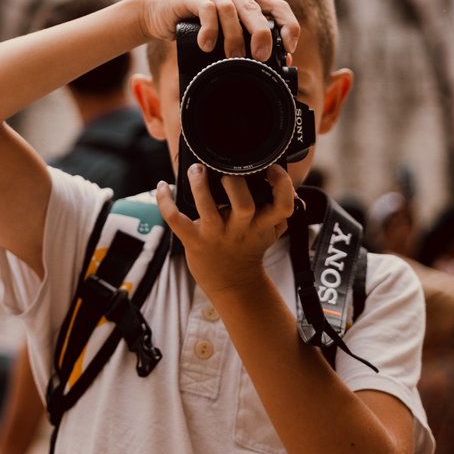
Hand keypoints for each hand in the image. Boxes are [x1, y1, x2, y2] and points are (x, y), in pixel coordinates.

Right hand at [136, 0, 299, 60]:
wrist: (154, 14)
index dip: (287, 26)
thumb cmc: (193, 25)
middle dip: (262, 35)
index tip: (288, 48)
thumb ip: (247, 38)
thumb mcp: (224, 31)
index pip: (277, 4)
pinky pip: (207, 9)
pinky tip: (207, 46)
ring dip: (234, 37)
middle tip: (261, 57)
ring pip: (231, 9)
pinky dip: (210, 30)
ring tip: (232, 57)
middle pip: (255, 8)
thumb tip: (280, 60)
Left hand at [156, 162, 295, 302]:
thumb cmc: (250, 250)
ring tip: (196, 169)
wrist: (234, 284)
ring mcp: (216, 235)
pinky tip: (162, 186)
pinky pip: (176, 219)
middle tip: (226, 169)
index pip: (283, 205)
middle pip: (244, 204)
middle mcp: (240, 230)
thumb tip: (291, 189)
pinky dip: (166, 201)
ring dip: (200, 185)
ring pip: (207, 209)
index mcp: (262, 225)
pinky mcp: (194, 240)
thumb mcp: (270, 232)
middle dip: (235, 182)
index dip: (283, 185)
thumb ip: (281, 211)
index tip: (273, 169)